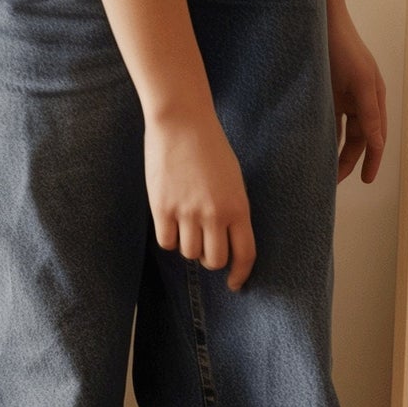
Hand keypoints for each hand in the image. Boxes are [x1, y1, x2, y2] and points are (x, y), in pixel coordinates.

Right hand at [144, 104, 256, 290]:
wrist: (182, 123)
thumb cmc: (211, 150)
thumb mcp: (234, 182)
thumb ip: (232, 212)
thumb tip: (226, 242)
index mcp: (239, 207)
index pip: (245, 254)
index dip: (241, 274)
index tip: (234, 283)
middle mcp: (215, 214)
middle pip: (214, 260)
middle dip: (211, 260)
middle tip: (206, 248)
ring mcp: (187, 212)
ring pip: (189, 253)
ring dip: (189, 246)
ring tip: (187, 226)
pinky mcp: (162, 207)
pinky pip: (166, 242)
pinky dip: (169, 239)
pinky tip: (171, 223)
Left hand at [327, 8, 387, 184]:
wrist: (320, 21)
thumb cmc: (343, 48)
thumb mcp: (360, 82)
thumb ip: (369, 114)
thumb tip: (377, 144)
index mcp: (374, 99)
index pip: (376, 137)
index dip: (372, 160)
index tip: (366, 181)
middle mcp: (360, 101)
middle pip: (357, 139)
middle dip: (349, 160)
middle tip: (333, 182)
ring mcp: (341, 97)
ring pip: (340, 132)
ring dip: (334, 151)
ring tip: (322, 171)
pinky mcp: (323, 93)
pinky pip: (324, 120)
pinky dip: (321, 135)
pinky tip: (311, 148)